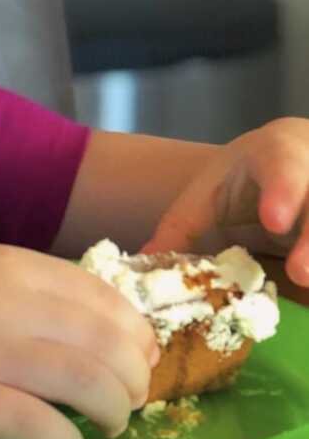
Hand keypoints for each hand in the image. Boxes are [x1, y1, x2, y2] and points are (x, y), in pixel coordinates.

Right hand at [0, 245, 157, 438]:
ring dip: (116, 411)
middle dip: (136, 378)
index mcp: (13, 266)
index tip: (139, 358)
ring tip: (110, 424)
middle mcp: (8, 301)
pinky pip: (42, 426)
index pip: (105, 297)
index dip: (137, 333)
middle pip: (109, 341)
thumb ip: (31, 292)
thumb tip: (99, 332)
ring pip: (89, 382)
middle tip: (129, 399)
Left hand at [140, 118, 308, 285]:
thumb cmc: (246, 179)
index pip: (286, 167)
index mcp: (279, 155)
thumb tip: (145, 262)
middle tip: (301, 272)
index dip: (284, 193)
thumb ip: (182, 225)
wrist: (293, 156)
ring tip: (308, 283)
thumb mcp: (210, 189)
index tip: (275, 220)